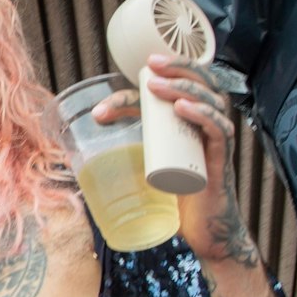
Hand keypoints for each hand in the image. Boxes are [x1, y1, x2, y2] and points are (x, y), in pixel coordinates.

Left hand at [95, 56, 257, 267]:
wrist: (201, 231)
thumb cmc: (174, 196)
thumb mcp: (145, 164)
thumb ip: (121, 152)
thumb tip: (77, 149)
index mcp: (190, 120)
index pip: (176, 90)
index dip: (148, 84)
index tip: (122, 87)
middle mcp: (207, 124)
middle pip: (200, 83)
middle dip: (177, 68)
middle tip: (151, 66)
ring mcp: (215, 141)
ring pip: (209, 101)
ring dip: (183, 88)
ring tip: (157, 87)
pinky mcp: (220, 160)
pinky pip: (218, 130)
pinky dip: (202, 116)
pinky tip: (182, 108)